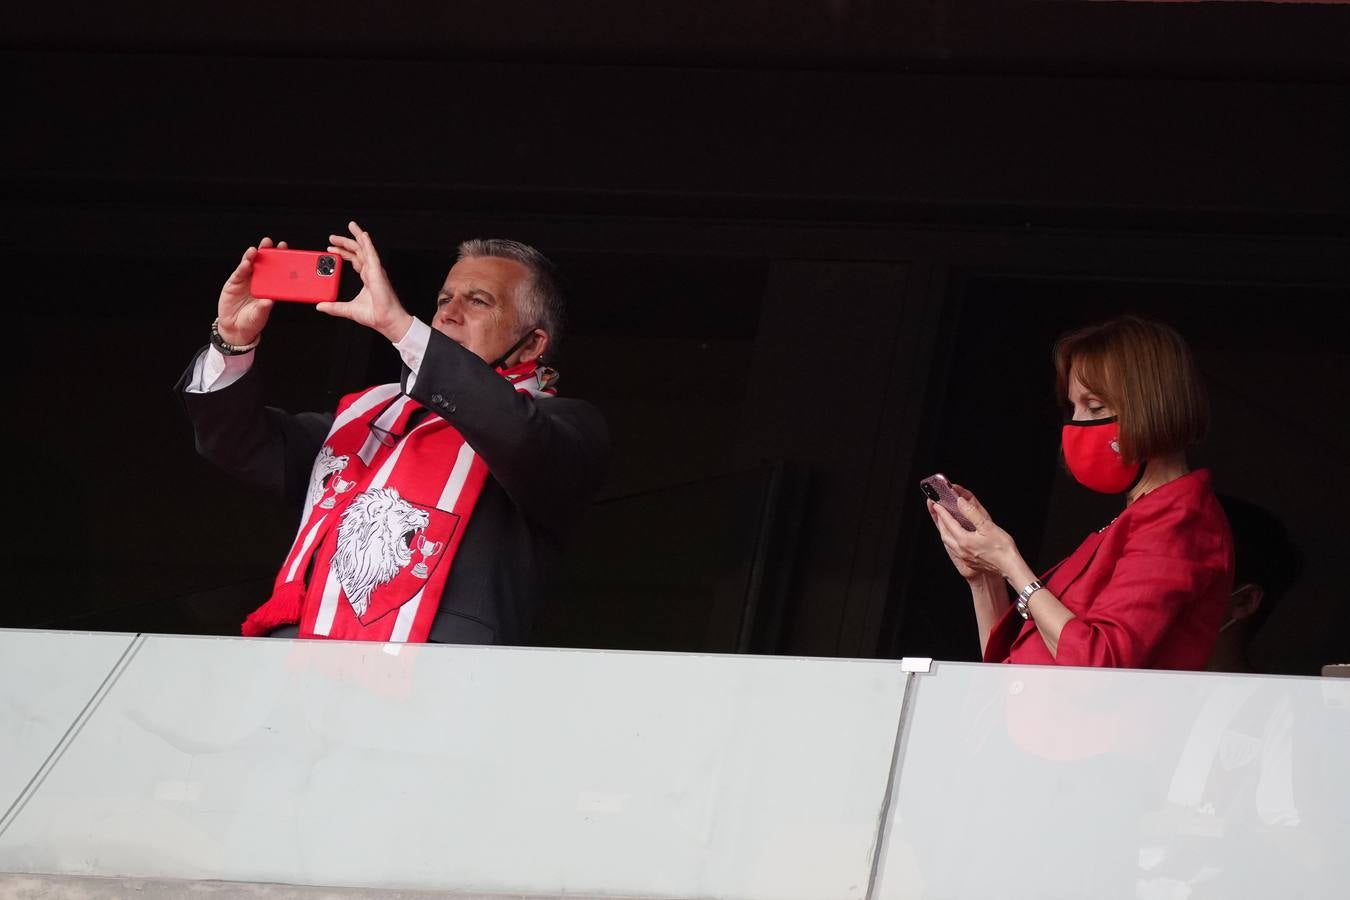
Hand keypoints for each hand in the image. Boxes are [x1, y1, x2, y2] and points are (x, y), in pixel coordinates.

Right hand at [216, 237, 285, 345]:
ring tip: (256, 250)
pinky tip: (246, 262)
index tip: (286, 251)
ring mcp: (246, 281)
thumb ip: (263, 308)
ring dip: (253, 256)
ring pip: (250, 265)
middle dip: (267, 253)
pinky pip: (239, 273)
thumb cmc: (252, 322)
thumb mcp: (260, 316)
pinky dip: (242, 267)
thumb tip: (269, 301)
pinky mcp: (234, 283)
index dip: (281, 261)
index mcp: (270, 289)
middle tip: (270, 243)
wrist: (235, 328)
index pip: (277, 272)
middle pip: (264, 264)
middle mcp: (259, 282)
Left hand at [318, 221, 413, 341]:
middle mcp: (371, 272)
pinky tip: (363, 236)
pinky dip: (368, 244)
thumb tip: (320, 306)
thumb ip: (333, 307)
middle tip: (332, 237)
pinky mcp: (378, 272)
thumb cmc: (374, 315)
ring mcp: (375, 271)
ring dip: (357, 237)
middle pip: (358, 251)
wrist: (386, 320)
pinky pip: (372, 255)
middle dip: (345, 242)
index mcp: (366, 278)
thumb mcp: (347, 310)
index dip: (342, 253)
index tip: (330, 249)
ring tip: (351, 226)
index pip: (353, 260)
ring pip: (366, 249)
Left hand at [927, 483, 1020, 581]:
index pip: (948, 523)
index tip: (937, 504)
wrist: (1010, 567)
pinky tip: (956, 537)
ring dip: (945, 532)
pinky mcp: (969, 562)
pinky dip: (952, 540)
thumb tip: (960, 502)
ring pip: (948, 542)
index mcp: (963, 540)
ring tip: (945, 523)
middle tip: (938, 512)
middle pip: (944, 534)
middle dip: (940, 522)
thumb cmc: (1002, 548)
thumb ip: (972, 513)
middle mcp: (961, 550)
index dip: (942, 512)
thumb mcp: (987, 526)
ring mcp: (964, 557)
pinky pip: (954, 549)